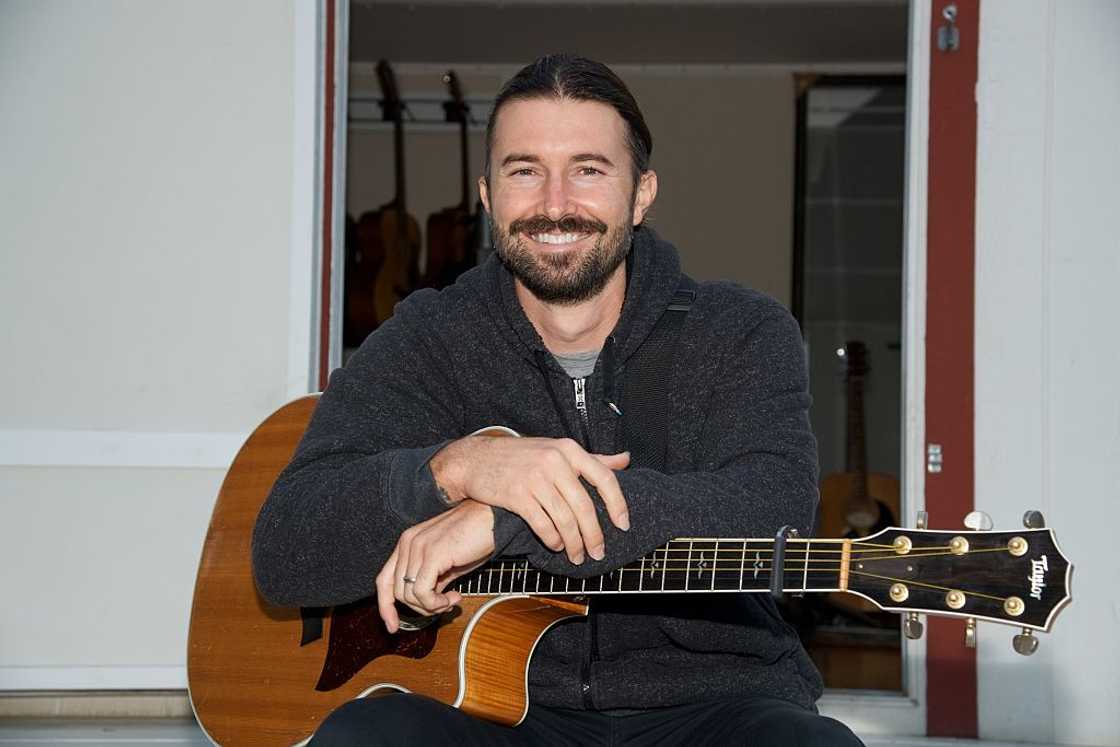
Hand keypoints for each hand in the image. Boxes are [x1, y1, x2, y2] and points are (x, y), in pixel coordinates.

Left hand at [375, 499, 493, 632]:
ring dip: (432, 606)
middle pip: (397, 592)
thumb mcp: (448, 562)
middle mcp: (408, 543)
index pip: (384, 579)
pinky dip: (436, 603)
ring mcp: (418, 547)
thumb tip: (427, 602)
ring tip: (452, 599)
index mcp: (408, 542)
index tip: (392, 626)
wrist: (493, 518)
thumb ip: (432, 579)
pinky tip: (454, 596)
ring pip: (409, 595)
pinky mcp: (432, 554)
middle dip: (420, 608)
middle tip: (445, 604)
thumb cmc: (475, 536)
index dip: (385, 606)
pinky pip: (422, 593)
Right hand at [430, 436, 629, 564]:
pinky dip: (553, 539)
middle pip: (584, 506)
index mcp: (568, 449)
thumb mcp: (557, 449)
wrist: (476, 459)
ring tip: (577, 555)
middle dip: (594, 535)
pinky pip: (543, 524)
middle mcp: (554, 461)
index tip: (623, 525)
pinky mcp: (516, 495)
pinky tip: (557, 545)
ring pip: (564, 519)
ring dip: (574, 543)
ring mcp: (535, 478)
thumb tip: (625, 460)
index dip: (618, 504)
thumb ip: (591, 458)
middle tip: (598, 552)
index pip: (604, 478)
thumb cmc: (521, 456)